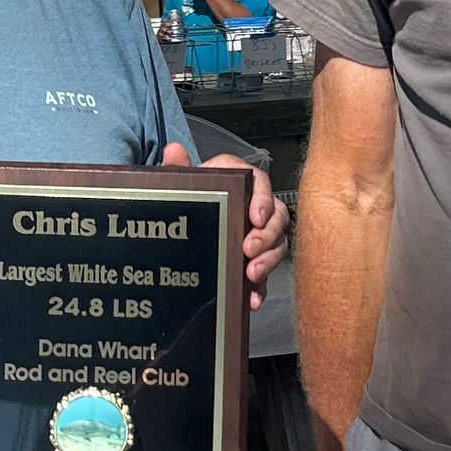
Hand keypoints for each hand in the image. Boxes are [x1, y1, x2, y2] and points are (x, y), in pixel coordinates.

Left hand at [160, 141, 289, 307]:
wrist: (179, 229)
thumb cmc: (185, 203)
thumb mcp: (177, 188)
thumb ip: (177, 170)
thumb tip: (173, 151)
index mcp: (237, 183)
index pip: (259, 182)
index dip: (262, 199)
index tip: (255, 217)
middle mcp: (253, 208)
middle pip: (276, 216)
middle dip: (267, 236)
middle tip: (249, 250)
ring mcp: (257, 236)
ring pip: (277, 244)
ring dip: (268, 260)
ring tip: (251, 274)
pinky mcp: (255, 261)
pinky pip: (266, 274)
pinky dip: (260, 288)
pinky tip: (251, 299)